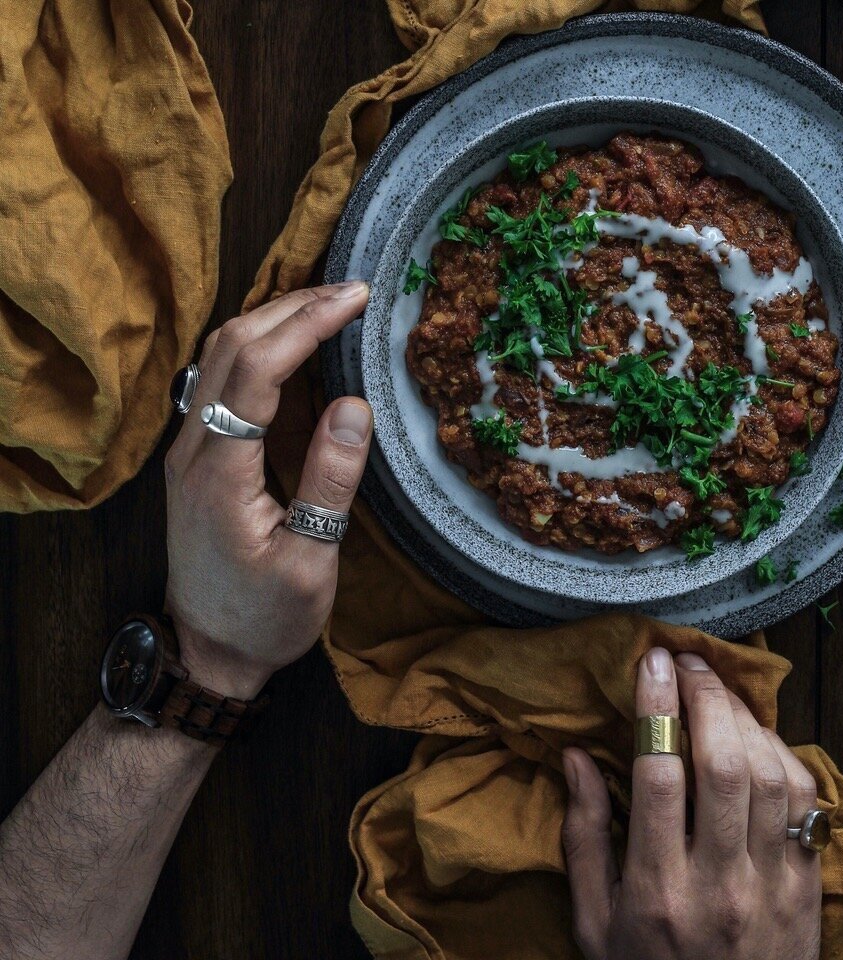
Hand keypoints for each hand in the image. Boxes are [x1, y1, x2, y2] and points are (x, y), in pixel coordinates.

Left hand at [163, 282, 372, 698]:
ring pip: (218, 355)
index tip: (356, 298)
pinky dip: (259, 345)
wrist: (207, 652)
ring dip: (272, 318)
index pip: (257, 369)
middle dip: (292, 305)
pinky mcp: (196, 456)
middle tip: (352, 290)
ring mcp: (187, 450)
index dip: (307, 324)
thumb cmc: (264, 618)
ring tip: (329, 305)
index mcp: (220, 473)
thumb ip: (330, 482)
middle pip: (230, 346)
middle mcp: (192, 449)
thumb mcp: (311, 562)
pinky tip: (292, 344)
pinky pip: (220, 378)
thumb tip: (354, 406)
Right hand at [561, 649, 820, 959]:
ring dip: (745, 717)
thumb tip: (577, 756)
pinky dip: (783, 753)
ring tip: (718, 690)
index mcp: (656, 891)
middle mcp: (719, 883)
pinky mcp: (808, 884)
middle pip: (723, 764)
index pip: (659, 776)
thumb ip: (583, 838)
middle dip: (706, 695)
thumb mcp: (594, 923)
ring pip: (770, 774)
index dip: (656, 707)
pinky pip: (805, 800)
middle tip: (687, 660)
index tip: (650, 661)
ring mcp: (771, 884)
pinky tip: (756, 736)